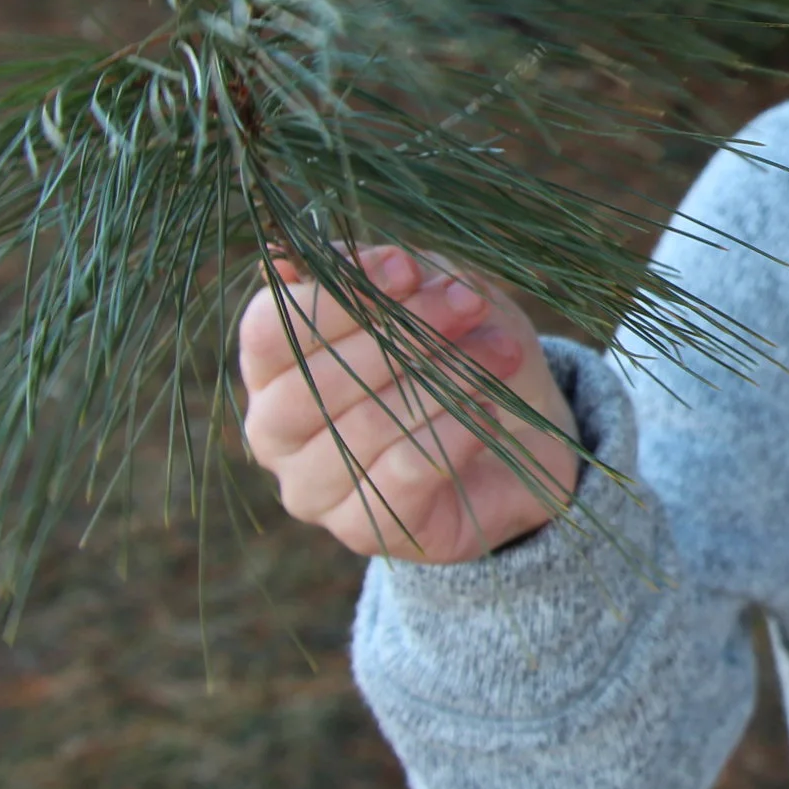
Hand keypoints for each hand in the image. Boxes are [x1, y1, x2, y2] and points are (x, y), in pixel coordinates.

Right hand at [237, 243, 583, 561]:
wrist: (519, 441)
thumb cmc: (459, 353)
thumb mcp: (435, 295)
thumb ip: (390, 274)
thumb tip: (342, 259)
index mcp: (271, 364)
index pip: (269, 327)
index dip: (335, 294)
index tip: (408, 269)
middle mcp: (273, 430)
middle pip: (316, 377)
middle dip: (403, 332)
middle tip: (470, 305)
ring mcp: (310, 487)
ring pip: (366, 424)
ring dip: (443, 379)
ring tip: (500, 353)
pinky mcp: (361, 529)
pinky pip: (404, 470)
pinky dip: (454, 432)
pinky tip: (487, 410)